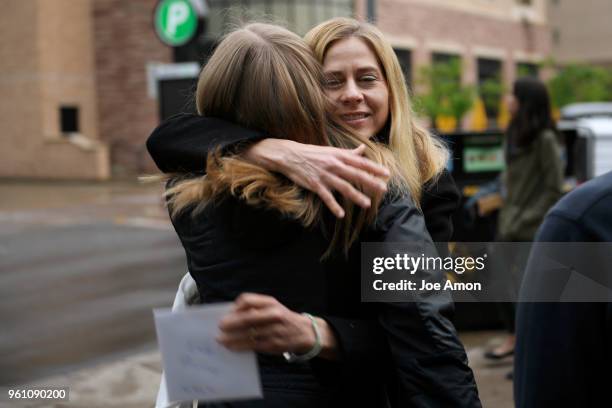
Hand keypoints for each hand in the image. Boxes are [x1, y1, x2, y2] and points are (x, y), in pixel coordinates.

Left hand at [216, 293, 337, 358]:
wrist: (303, 332)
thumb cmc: (282, 318)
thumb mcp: (272, 306)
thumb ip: (254, 307)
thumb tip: (231, 313)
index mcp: (270, 302)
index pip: (248, 300)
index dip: (235, 307)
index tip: (227, 312)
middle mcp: (273, 315)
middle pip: (247, 318)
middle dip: (231, 323)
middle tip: (220, 326)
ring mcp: (273, 330)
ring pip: (248, 334)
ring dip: (232, 337)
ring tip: (221, 339)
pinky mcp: (273, 344)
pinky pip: (252, 345)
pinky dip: (239, 346)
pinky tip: (231, 346)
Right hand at [244, 139, 389, 217]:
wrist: (289, 155)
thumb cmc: (312, 153)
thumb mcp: (331, 151)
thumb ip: (348, 153)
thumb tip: (362, 150)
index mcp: (339, 156)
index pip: (360, 162)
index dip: (374, 168)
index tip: (387, 173)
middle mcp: (334, 165)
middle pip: (356, 175)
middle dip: (370, 182)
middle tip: (383, 189)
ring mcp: (324, 175)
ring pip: (344, 187)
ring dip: (356, 196)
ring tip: (367, 204)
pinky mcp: (315, 185)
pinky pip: (326, 197)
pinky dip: (333, 206)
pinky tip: (341, 214)